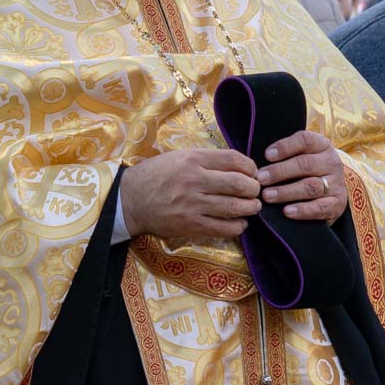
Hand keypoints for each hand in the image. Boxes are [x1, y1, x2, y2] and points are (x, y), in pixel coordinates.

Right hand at [121, 148, 260, 240]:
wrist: (130, 200)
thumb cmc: (156, 175)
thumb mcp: (179, 157)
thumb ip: (207, 160)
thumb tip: (239, 167)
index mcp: (193, 159)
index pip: (234, 159)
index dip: (251, 167)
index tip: (253, 173)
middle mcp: (194, 180)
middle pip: (240, 183)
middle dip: (254, 189)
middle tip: (255, 192)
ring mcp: (193, 204)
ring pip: (235, 207)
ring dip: (250, 208)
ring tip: (251, 207)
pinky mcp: (190, 225)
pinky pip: (224, 228)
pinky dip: (238, 226)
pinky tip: (239, 223)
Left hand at [256, 130, 346, 222]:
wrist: (332, 191)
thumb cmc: (306, 171)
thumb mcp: (300, 156)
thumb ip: (284, 156)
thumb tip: (255, 164)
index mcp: (322, 145)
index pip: (305, 140)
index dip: (285, 147)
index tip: (267, 155)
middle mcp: (331, 162)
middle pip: (306, 164)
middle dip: (280, 171)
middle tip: (261, 179)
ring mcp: (336, 184)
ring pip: (311, 186)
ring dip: (287, 192)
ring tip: (268, 196)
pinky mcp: (337, 204)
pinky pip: (320, 208)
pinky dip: (303, 210)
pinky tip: (287, 212)